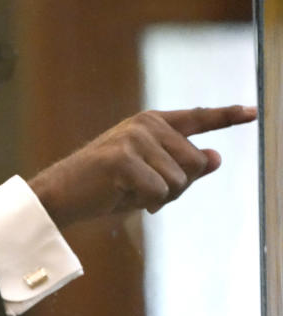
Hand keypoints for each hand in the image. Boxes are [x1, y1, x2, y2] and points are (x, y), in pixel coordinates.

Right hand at [28, 105, 256, 227]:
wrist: (60, 197)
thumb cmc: (104, 189)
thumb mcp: (149, 178)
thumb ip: (182, 167)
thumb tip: (215, 157)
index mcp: (152, 124)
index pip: (197, 119)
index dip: (227, 116)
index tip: (254, 112)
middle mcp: (146, 124)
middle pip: (196, 163)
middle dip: (176, 187)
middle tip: (141, 191)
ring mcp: (134, 139)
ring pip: (179, 180)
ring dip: (158, 197)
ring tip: (127, 192)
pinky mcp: (123, 159)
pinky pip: (158, 191)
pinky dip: (143, 202)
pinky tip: (120, 196)